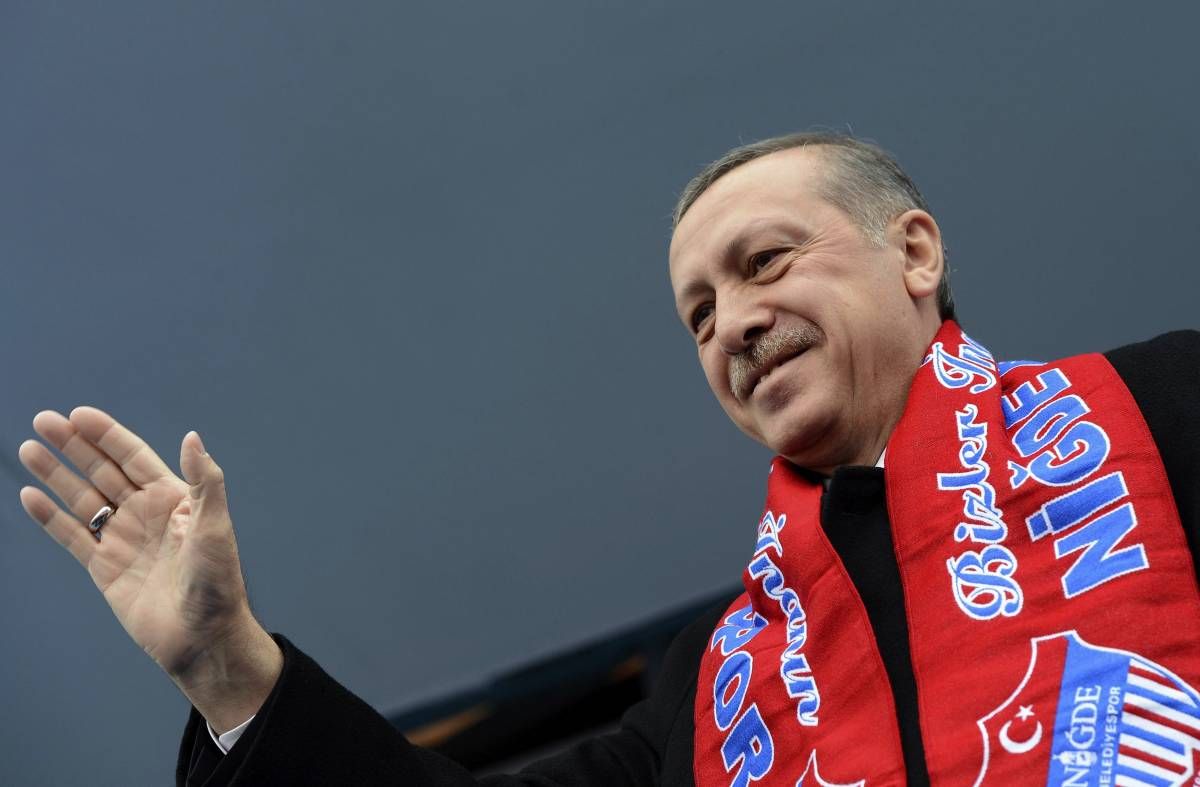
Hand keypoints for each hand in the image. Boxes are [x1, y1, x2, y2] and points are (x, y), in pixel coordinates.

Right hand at [19, 407, 280, 728]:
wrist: (203, 637)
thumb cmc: (218, 581)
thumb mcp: (215, 526)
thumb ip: (205, 481)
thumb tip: (193, 436)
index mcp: (173, 498)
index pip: (133, 456)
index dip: (107, 435)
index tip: (78, 414)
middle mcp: (146, 513)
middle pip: (102, 470)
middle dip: (74, 445)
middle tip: (43, 420)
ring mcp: (123, 539)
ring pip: (82, 499)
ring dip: (56, 474)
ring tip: (27, 449)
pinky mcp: (105, 568)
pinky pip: (72, 537)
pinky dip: (50, 517)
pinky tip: (30, 496)